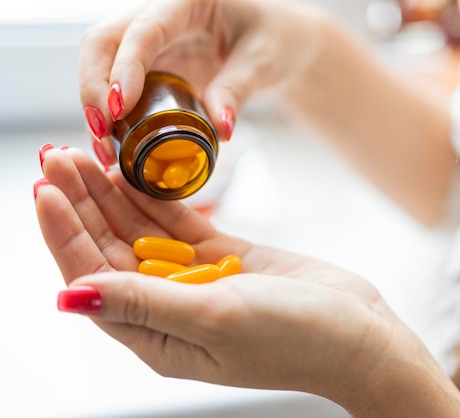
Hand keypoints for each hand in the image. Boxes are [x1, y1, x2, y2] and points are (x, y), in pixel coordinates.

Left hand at [35, 147, 414, 412]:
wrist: (358, 332)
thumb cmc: (296, 340)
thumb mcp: (216, 321)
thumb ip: (144, 305)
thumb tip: (70, 296)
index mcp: (157, 338)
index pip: (94, 279)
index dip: (65, 235)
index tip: (45, 189)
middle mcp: (169, 309)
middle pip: (111, 250)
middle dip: (83, 205)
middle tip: (60, 157)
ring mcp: (196, 281)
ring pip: (142, 232)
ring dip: (114, 195)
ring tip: (87, 154)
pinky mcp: (224, 259)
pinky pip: (181, 223)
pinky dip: (158, 198)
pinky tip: (135, 172)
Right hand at [80, 0, 324, 159]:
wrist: (271, 43)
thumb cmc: (270, 42)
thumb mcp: (261, 63)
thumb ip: (237, 90)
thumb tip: (222, 131)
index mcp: (186, 2)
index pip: (144, 30)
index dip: (126, 67)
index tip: (119, 107)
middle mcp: (157, 14)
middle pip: (103, 41)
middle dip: (94, 88)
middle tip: (103, 134)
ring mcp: (147, 39)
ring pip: (99, 62)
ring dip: (94, 106)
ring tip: (105, 150)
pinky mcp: (146, 63)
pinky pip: (114, 83)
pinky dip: (108, 114)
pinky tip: (112, 144)